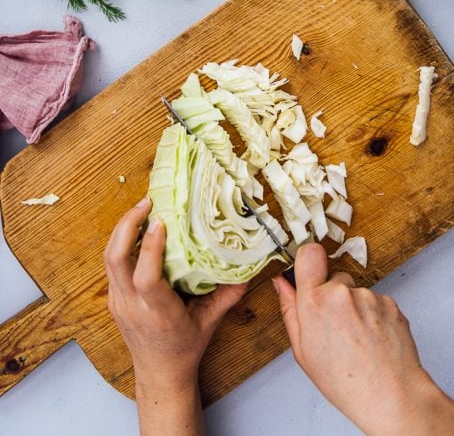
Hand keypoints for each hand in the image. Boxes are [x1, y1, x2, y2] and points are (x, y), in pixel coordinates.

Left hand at [104, 197, 246, 435]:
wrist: (159, 373)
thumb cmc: (185, 348)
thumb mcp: (210, 323)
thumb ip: (227, 296)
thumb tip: (249, 269)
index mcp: (157, 313)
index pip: (146, 277)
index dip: (150, 247)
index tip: (161, 221)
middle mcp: (132, 305)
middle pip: (116, 259)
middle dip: (127, 225)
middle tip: (147, 202)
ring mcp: (118, 301)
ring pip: (109, 258)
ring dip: (122, 229)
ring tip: (141, 208)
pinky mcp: (113, 297)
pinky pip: (111, 264)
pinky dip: (121, 241)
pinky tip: (137, 228)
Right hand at [273, 244, 453, 435]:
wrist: (391, 396)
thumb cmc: (344, 381)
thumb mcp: (303, 350)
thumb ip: (290, 310)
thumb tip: (282, 283)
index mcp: (315, 302)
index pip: (309, 253)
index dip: (308, 259)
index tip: (309, 270)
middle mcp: (342, 293)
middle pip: (334, 278)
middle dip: (333, 294)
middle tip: (336, 326)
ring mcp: (369, 296)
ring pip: (356, 291)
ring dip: (355, 307)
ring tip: (357, 338)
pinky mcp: (390, 302)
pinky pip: (375, 300)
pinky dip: (373, 315)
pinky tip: (372, 338)